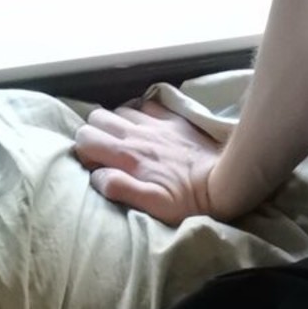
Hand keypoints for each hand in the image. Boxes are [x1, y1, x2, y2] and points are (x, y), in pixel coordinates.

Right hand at [74, 99, 224, 225]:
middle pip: (97, 118)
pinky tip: (145, 127)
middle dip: (95, 134)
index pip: (85, 138)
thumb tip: (97, 176)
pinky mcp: (172, 118)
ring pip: (119, 109)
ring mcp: (155, 122)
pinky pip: (145, 103)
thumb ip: (120, 188)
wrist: (223, 182)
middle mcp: (136, 133)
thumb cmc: (187, 200)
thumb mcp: (152, 205)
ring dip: (116, 124)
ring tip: (125, 141)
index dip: (84, 152)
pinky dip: (139, 112)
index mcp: (127, 155)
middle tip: (106, 152)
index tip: (96, 166)